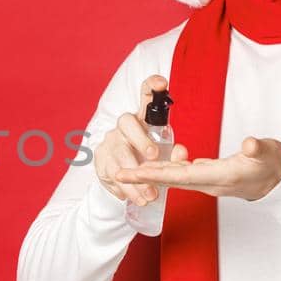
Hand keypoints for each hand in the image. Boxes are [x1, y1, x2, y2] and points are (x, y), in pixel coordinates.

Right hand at [93, 73, 171, 205]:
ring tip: (149, 195)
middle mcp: (123, 126)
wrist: (122, 174)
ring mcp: (109, 142)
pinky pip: (108, 173)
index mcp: (142, 118)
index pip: (145, 95)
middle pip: (127, 123)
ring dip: (134, 176)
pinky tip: (130, 197)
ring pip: (118, 154)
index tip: (162, 83)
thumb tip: (181, 153)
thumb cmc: (147, 158)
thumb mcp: (164, 155)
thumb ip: (174, 152)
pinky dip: (121, 188)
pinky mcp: (99, 160)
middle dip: (141, 140)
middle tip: (154, 158)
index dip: (152, 86)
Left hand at [113, 136, 280, 201]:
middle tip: (118, 174)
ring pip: (173, 178)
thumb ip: (259, 149)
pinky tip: (153, 164)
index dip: (157, 173)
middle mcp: (208, 182)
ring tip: (127, 171)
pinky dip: (164, 171)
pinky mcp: (208, 176)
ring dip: (150, 174)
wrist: (280, 183)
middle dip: (143, 177)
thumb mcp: (269, 153)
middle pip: (171, 179)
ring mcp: (207, 181)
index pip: (182, 175)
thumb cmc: (273, 165)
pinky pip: (180, 175)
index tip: (136, 172)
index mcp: (219, 175)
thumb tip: (250, 143)